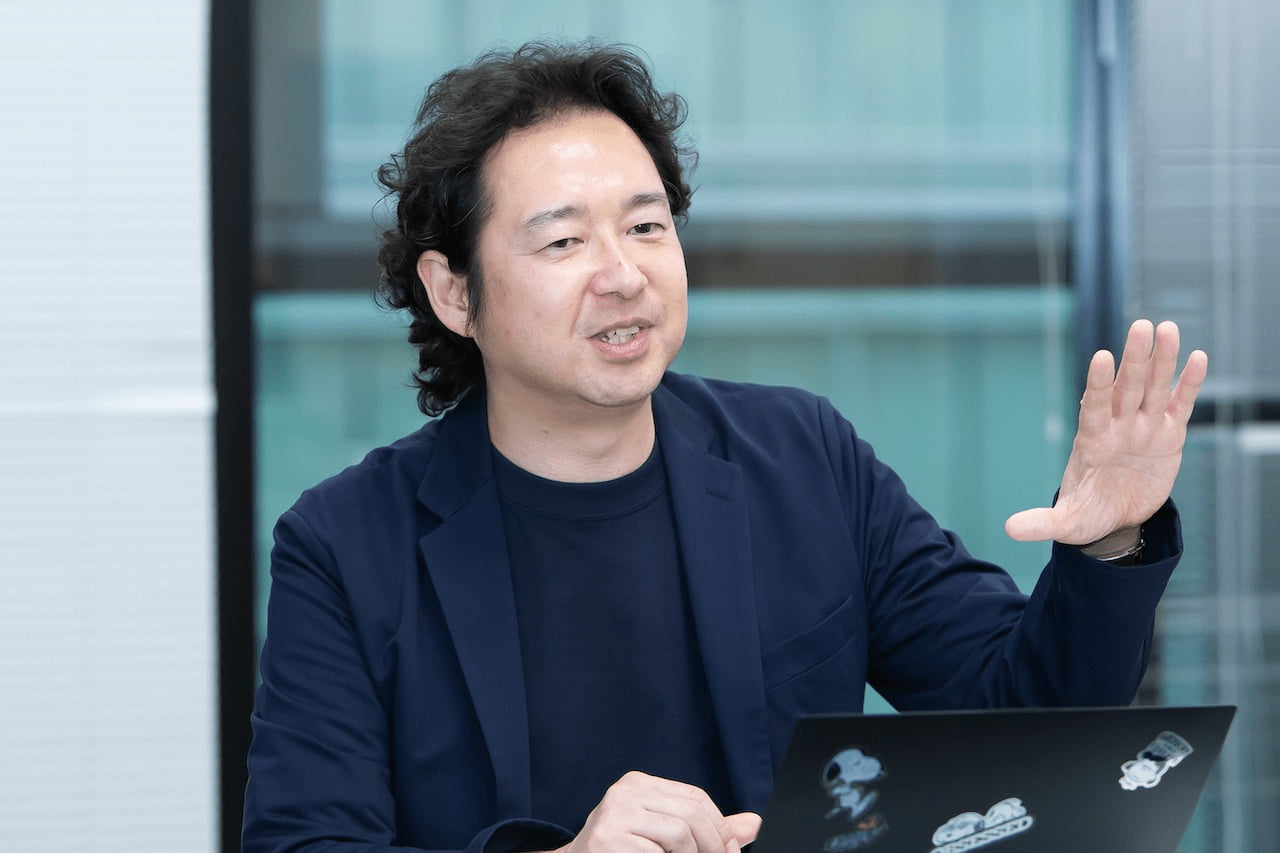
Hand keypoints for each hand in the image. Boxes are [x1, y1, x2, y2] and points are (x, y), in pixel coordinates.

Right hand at [547, 771, 760, 852]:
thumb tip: (754, 824)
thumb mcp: (664, 834)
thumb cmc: (623, 852)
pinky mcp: (609, 839)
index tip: (729, 852)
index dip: (719, 827)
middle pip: (691, 814)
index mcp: (638, 784)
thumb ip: (706, 828)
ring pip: (680, 835)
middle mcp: (625, 792)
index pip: (695, 797)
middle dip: (713, 846)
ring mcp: (615, 814)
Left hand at [1004, 319, 1206, 548]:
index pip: (1093, 407)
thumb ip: (1042, 522)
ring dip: (1162, 361)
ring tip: (1168, 329)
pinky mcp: (1168, 435)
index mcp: (1091, 441)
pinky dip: (1188, 383)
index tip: (1100, 357)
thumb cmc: (1088, 515)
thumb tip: (1009, 529)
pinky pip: (1179, 404)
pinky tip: (1196, 357)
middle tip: (1141, 326)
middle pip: (1127, 387)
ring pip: (1154, 388)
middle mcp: (1117, 427)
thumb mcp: (1066, 522)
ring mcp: (1143, 428)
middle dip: (1134, 359)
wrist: (1118, 520)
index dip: (1097, 384)